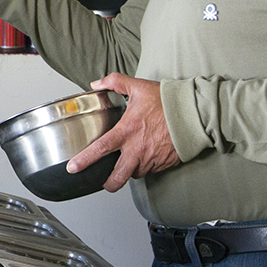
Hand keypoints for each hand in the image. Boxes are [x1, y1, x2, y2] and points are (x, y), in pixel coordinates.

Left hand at [67, 73, 179, 191]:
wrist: (194, 113)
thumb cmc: (167, 101)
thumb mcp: (138, 86)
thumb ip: (114, 82)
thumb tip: (97, 83)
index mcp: (127, 131)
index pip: (100, 149)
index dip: (84, 160)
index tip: (73, 168)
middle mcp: (137, 149)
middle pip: (118, 177)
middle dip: (109, 184)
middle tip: (105, 182)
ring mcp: (151, 159)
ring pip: (135, 174)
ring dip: (130, 171)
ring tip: (129, 161)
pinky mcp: (164, 164)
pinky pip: (151, 170)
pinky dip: (146, 166)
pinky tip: (147, 155)